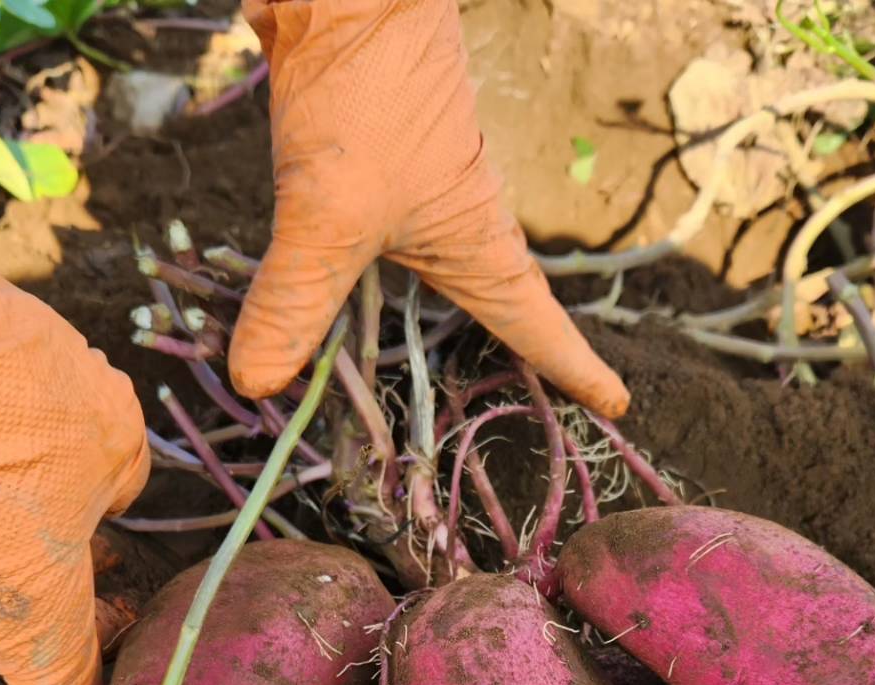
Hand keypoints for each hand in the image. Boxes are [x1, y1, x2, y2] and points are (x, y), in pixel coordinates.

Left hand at [231, 0, 628, 417]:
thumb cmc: (364, 88)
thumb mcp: (326, 208)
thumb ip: (294, 298)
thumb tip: (258, 384)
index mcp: (476, 240)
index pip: (535, 324)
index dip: (575, 370)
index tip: (616, 404)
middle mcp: (456, 218)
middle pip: (492, 300)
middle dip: (515, 348)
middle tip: (537, 391)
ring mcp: (414, 185)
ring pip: (430, 268)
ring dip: (428, 312)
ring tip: (419, 356)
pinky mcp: (370, 156)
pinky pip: (376, 236)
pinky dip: (361, 275)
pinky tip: (337, 289)